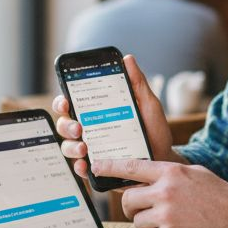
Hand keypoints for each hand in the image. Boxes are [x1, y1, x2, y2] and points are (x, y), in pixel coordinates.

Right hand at [52, 54, 178, 179]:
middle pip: (64, 124)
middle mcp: (89, 129)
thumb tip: (128, 59)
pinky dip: (79, 167)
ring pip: (68, 146)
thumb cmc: (154, 130)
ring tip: (84, 148)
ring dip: (71, 146)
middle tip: (78, 128)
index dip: (62, 101)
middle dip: (65, 125)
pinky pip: (80, 168)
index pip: (71, 102)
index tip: (66, 101)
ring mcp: (91, 149)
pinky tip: (85, 165)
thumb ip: (137, 83)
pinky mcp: (96, 168)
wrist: (164, 158)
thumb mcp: (148, 104)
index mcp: (97, 111)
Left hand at [96, 158, 227, 227]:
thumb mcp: (196, 174)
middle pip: (128, 199)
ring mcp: (166, 217)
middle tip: (142, 210)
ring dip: (148, 224)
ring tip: (171, 222)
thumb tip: (146, 178)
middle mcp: (165, 192)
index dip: (110, 167)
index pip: (132, 167)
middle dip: (132, 206)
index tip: (96, 167)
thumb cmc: (222, 198)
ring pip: (138, 221)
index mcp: (171, 173)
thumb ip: (170, 175)